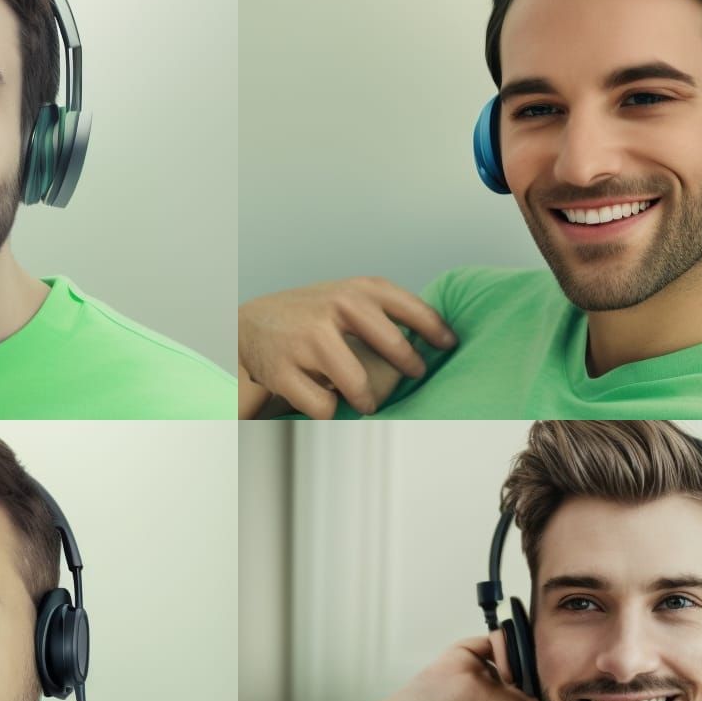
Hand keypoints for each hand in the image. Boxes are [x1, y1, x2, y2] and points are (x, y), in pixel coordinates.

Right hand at [238, 277, 456, 418]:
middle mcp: (334, 308)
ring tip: (366, 403)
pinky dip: (329, 410)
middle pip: (392, 346)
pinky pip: (324, 407)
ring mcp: (307, 339)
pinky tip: (326, 401)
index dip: (435, 329)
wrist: (251, 323)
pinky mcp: (283, 370)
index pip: (409, 308)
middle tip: (414, 376)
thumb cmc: (312, 314)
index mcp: (355, 290)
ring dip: (366, 400)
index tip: (450, 345)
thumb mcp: (346, 296)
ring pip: (358, 386)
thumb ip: (384, 310)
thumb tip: (438, 337)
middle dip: (408, 366)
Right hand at [406, 633, 572, 700]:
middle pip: (545, 656)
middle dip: (546, 666)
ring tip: (515, 680)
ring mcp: (500, 657)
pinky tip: (499, 671)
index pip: (558, 675)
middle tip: (538, 682)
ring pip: (526, 643)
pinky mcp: (484, 642)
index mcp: (531, 692)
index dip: (567, 678)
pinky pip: (504, 634)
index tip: (572, 685)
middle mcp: (517, 674)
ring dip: (521, 661)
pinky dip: (504, 650)